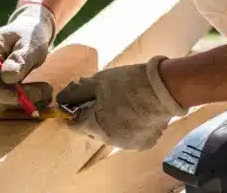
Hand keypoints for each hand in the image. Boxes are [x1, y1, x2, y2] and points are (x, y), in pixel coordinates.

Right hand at [0, 3, 55, 107]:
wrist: (33, 31)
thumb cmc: (30, 33)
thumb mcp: (29, 43)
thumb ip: (19, 59)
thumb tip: (7, 78)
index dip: (2, 91)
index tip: (24, 95)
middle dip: (19, 96)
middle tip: (45, 92)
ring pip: (4, 98)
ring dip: (26, 99)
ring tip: (48, 91)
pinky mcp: (1, 87)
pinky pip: (11, 98)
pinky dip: (27, 99)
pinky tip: (44, 94)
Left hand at [56, 56, 186, 149]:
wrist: (165, 88)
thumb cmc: (129, 83)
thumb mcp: (98, 82)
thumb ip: (76, 92)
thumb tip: (60, 99)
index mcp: (96, 128)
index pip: (74, 126)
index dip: (73, 111)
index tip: (79, 101)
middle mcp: (111, 142)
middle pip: (92, 130)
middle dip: (91, 115)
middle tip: (100, 97)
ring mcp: (129, 145)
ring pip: (110, 134)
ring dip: (109, 121)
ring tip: (119, 102)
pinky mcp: (144, 143)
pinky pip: (127, 135)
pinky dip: (126, 126)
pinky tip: (133, 110)